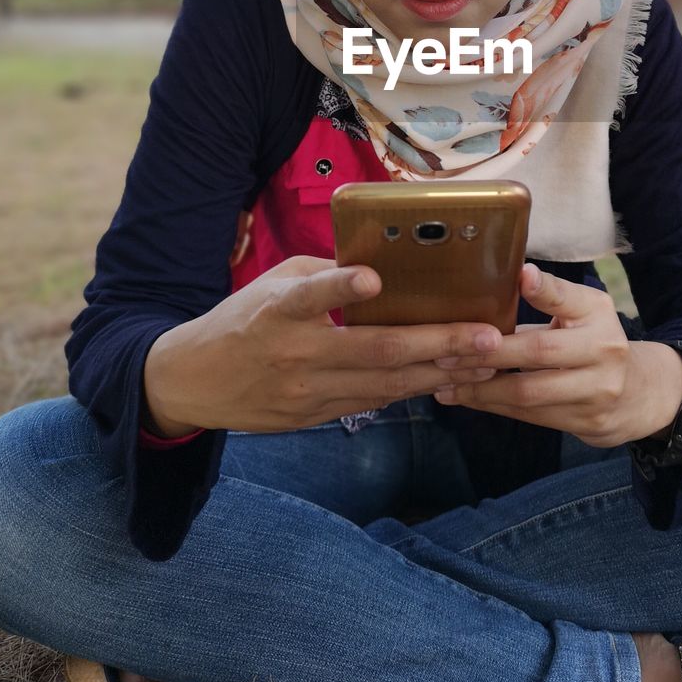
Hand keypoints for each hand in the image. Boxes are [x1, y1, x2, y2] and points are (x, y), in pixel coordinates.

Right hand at [142, 255, 503, 436]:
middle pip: (375, 350)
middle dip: (438, 343)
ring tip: (484, 360)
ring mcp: (307, 392)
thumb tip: (382, 264)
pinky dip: (412, 388)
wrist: (194, 382)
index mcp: (279, 309)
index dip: (340, 288)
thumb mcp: (274, 284)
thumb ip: (324, 277)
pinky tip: (449, 377)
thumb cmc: (242, 319)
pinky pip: (373, 401)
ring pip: (385, 384)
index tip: (372, 278)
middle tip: (487, 336)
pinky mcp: (314, 417)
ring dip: (439, 372)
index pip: (310, 295)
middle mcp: (296, 352)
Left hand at [430, 262, 681, 447]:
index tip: (521, 276)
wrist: (637, 394)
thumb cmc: (594, 339)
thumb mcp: (584, 310)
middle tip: (446, 352)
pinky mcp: (586, 423)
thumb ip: (553, 295)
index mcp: (598, 315)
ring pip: (529, 393)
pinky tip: (467, 398)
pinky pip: (531, 417)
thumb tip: (519, 273)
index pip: (568, 299)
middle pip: (539, 353)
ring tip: (446, 382)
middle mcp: (603, 352)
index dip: (545, 290)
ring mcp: (597, 392)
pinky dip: (495, 407)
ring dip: (482, 388)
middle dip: (488, 353)